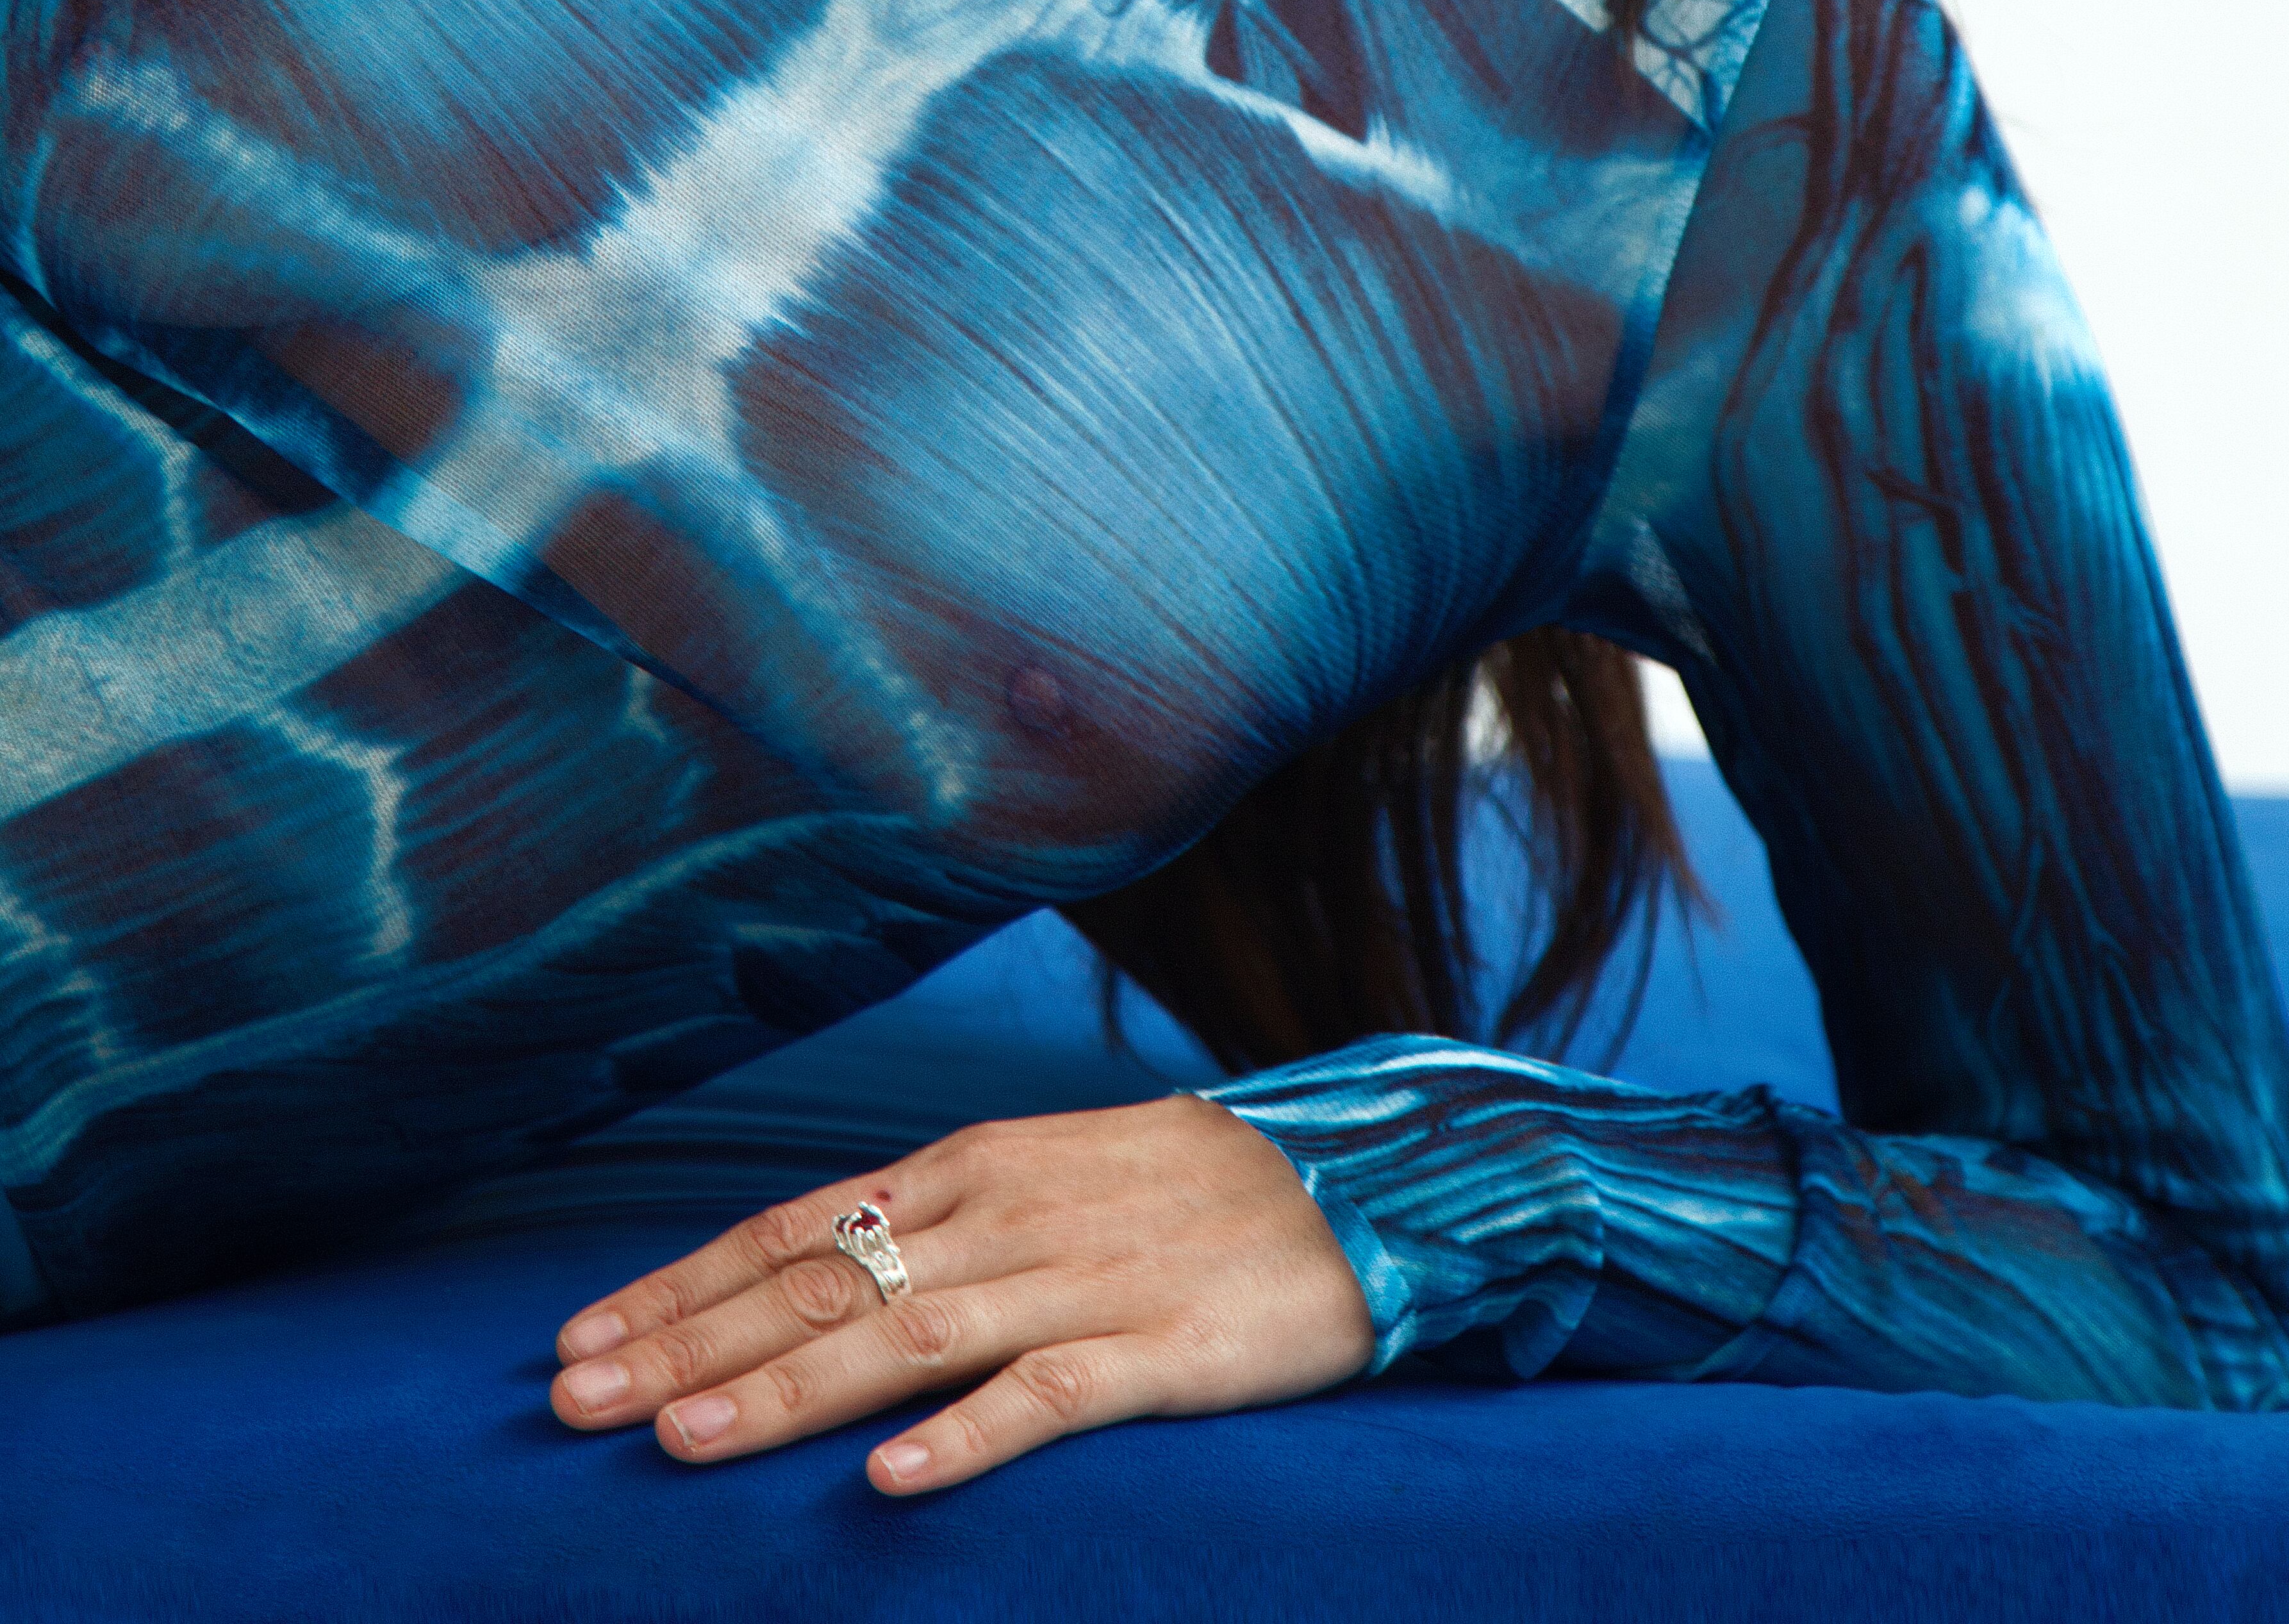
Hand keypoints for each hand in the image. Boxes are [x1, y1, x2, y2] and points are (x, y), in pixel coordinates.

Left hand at [548, 1095, 1375, 1491]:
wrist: (1352, 1181)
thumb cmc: (1175, 1191)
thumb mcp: (1036, 1181)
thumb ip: (929, 1229)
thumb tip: (798, 1275)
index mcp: (967, 1171)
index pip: (791, 1229)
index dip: (680, 1287)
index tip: (574, 1340)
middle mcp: (1002, 1216)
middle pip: (822, 1284)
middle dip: (689, 1344)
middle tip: (576, 1402)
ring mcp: (1079, 1280)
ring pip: (905, 1339)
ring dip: (786, 1391)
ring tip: (683, 1440)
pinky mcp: (1159, 1349)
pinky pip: (1051, 1396)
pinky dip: (970, 1434)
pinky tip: (896, 1479)